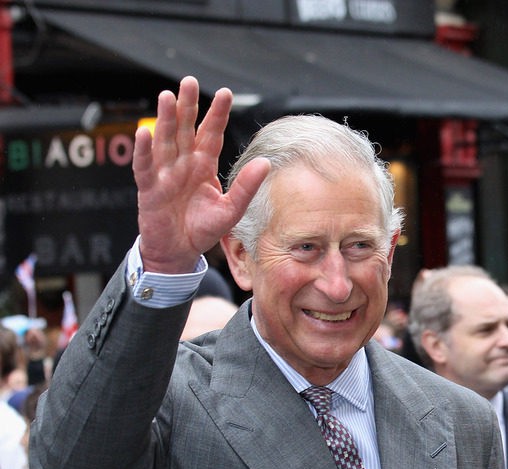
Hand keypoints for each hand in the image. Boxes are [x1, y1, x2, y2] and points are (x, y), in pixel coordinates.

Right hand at [133, 76, 269, 273]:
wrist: (180, 251)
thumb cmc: (203, 229)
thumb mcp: (231, 209)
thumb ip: (246, 187)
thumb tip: (265, 163)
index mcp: (203, 165)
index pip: (211, 134)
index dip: (217, 114)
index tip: (225, 93)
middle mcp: (183, 163)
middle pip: (184, 129)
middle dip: (187, 106)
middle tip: (189, 81)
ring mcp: (165, 174)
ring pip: (164, 141)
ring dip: (164, 119)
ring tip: (167, 97)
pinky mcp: (149, 188)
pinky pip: (145, 167)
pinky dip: (144, 151)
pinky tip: (144, 133)